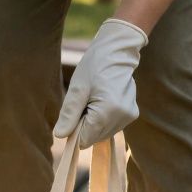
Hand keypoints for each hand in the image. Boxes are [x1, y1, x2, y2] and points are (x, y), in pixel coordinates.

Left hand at [53, 18, 147, 147]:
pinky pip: (112, 126)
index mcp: (108, 112)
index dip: (75, 129)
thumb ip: (68, 114)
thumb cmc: (94, 67)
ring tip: (95, 100)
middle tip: (85, 103)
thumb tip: (59, 136)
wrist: (117, 52)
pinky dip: (103, 119)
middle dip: (85, 125)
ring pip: (103, 134)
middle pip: (95, 137)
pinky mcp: (132, 114)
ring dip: (94, 123)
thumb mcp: (77, 89)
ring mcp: (129, 117)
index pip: (85, 138)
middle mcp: (123, 118)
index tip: (75, 111)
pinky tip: (103, 101)